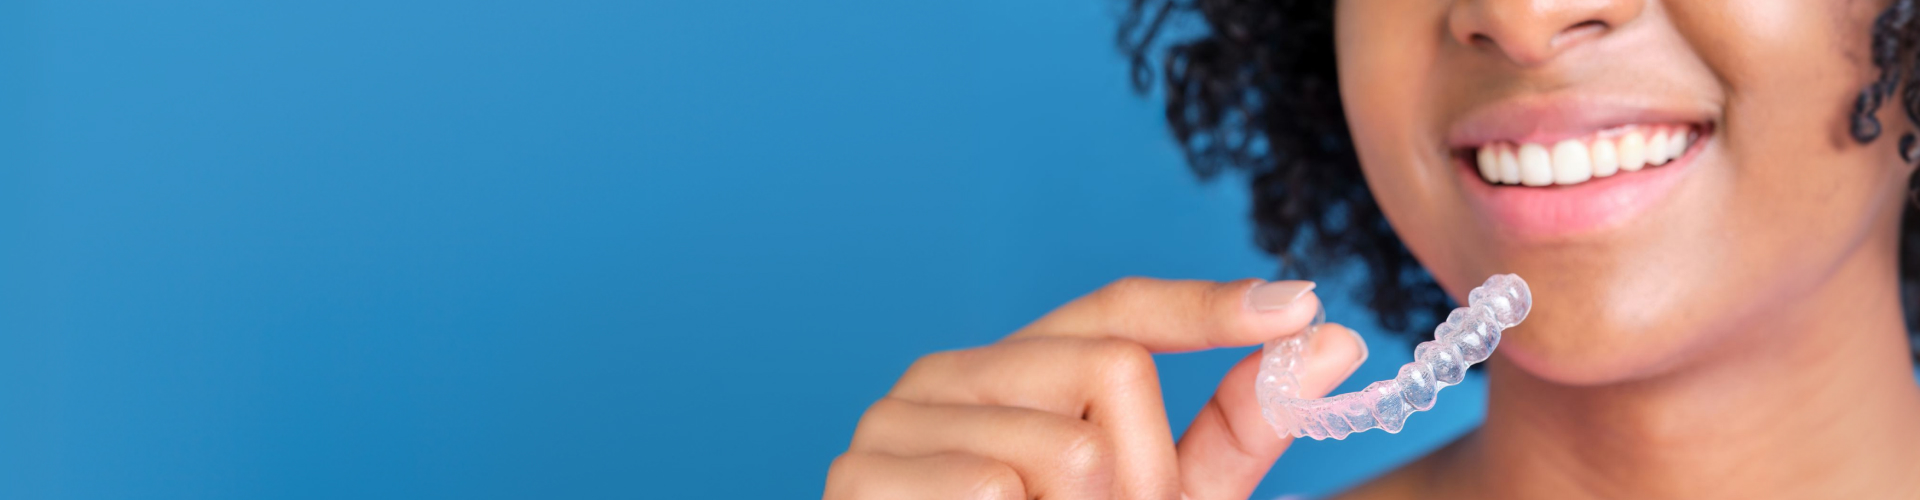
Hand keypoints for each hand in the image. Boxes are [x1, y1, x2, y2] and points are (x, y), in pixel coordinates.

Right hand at [825, 277, 1368, 499]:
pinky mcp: (859, 475)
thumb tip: (1335, 341)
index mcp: (1014, 369)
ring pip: (1066, 448)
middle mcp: (949, 372)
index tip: (1298, 305)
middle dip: (1145, 475)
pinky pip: (993, 489)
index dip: (1206, 306)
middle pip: (1111, 368)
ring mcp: (894, 418)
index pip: (1116, 310)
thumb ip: (1234, 428)